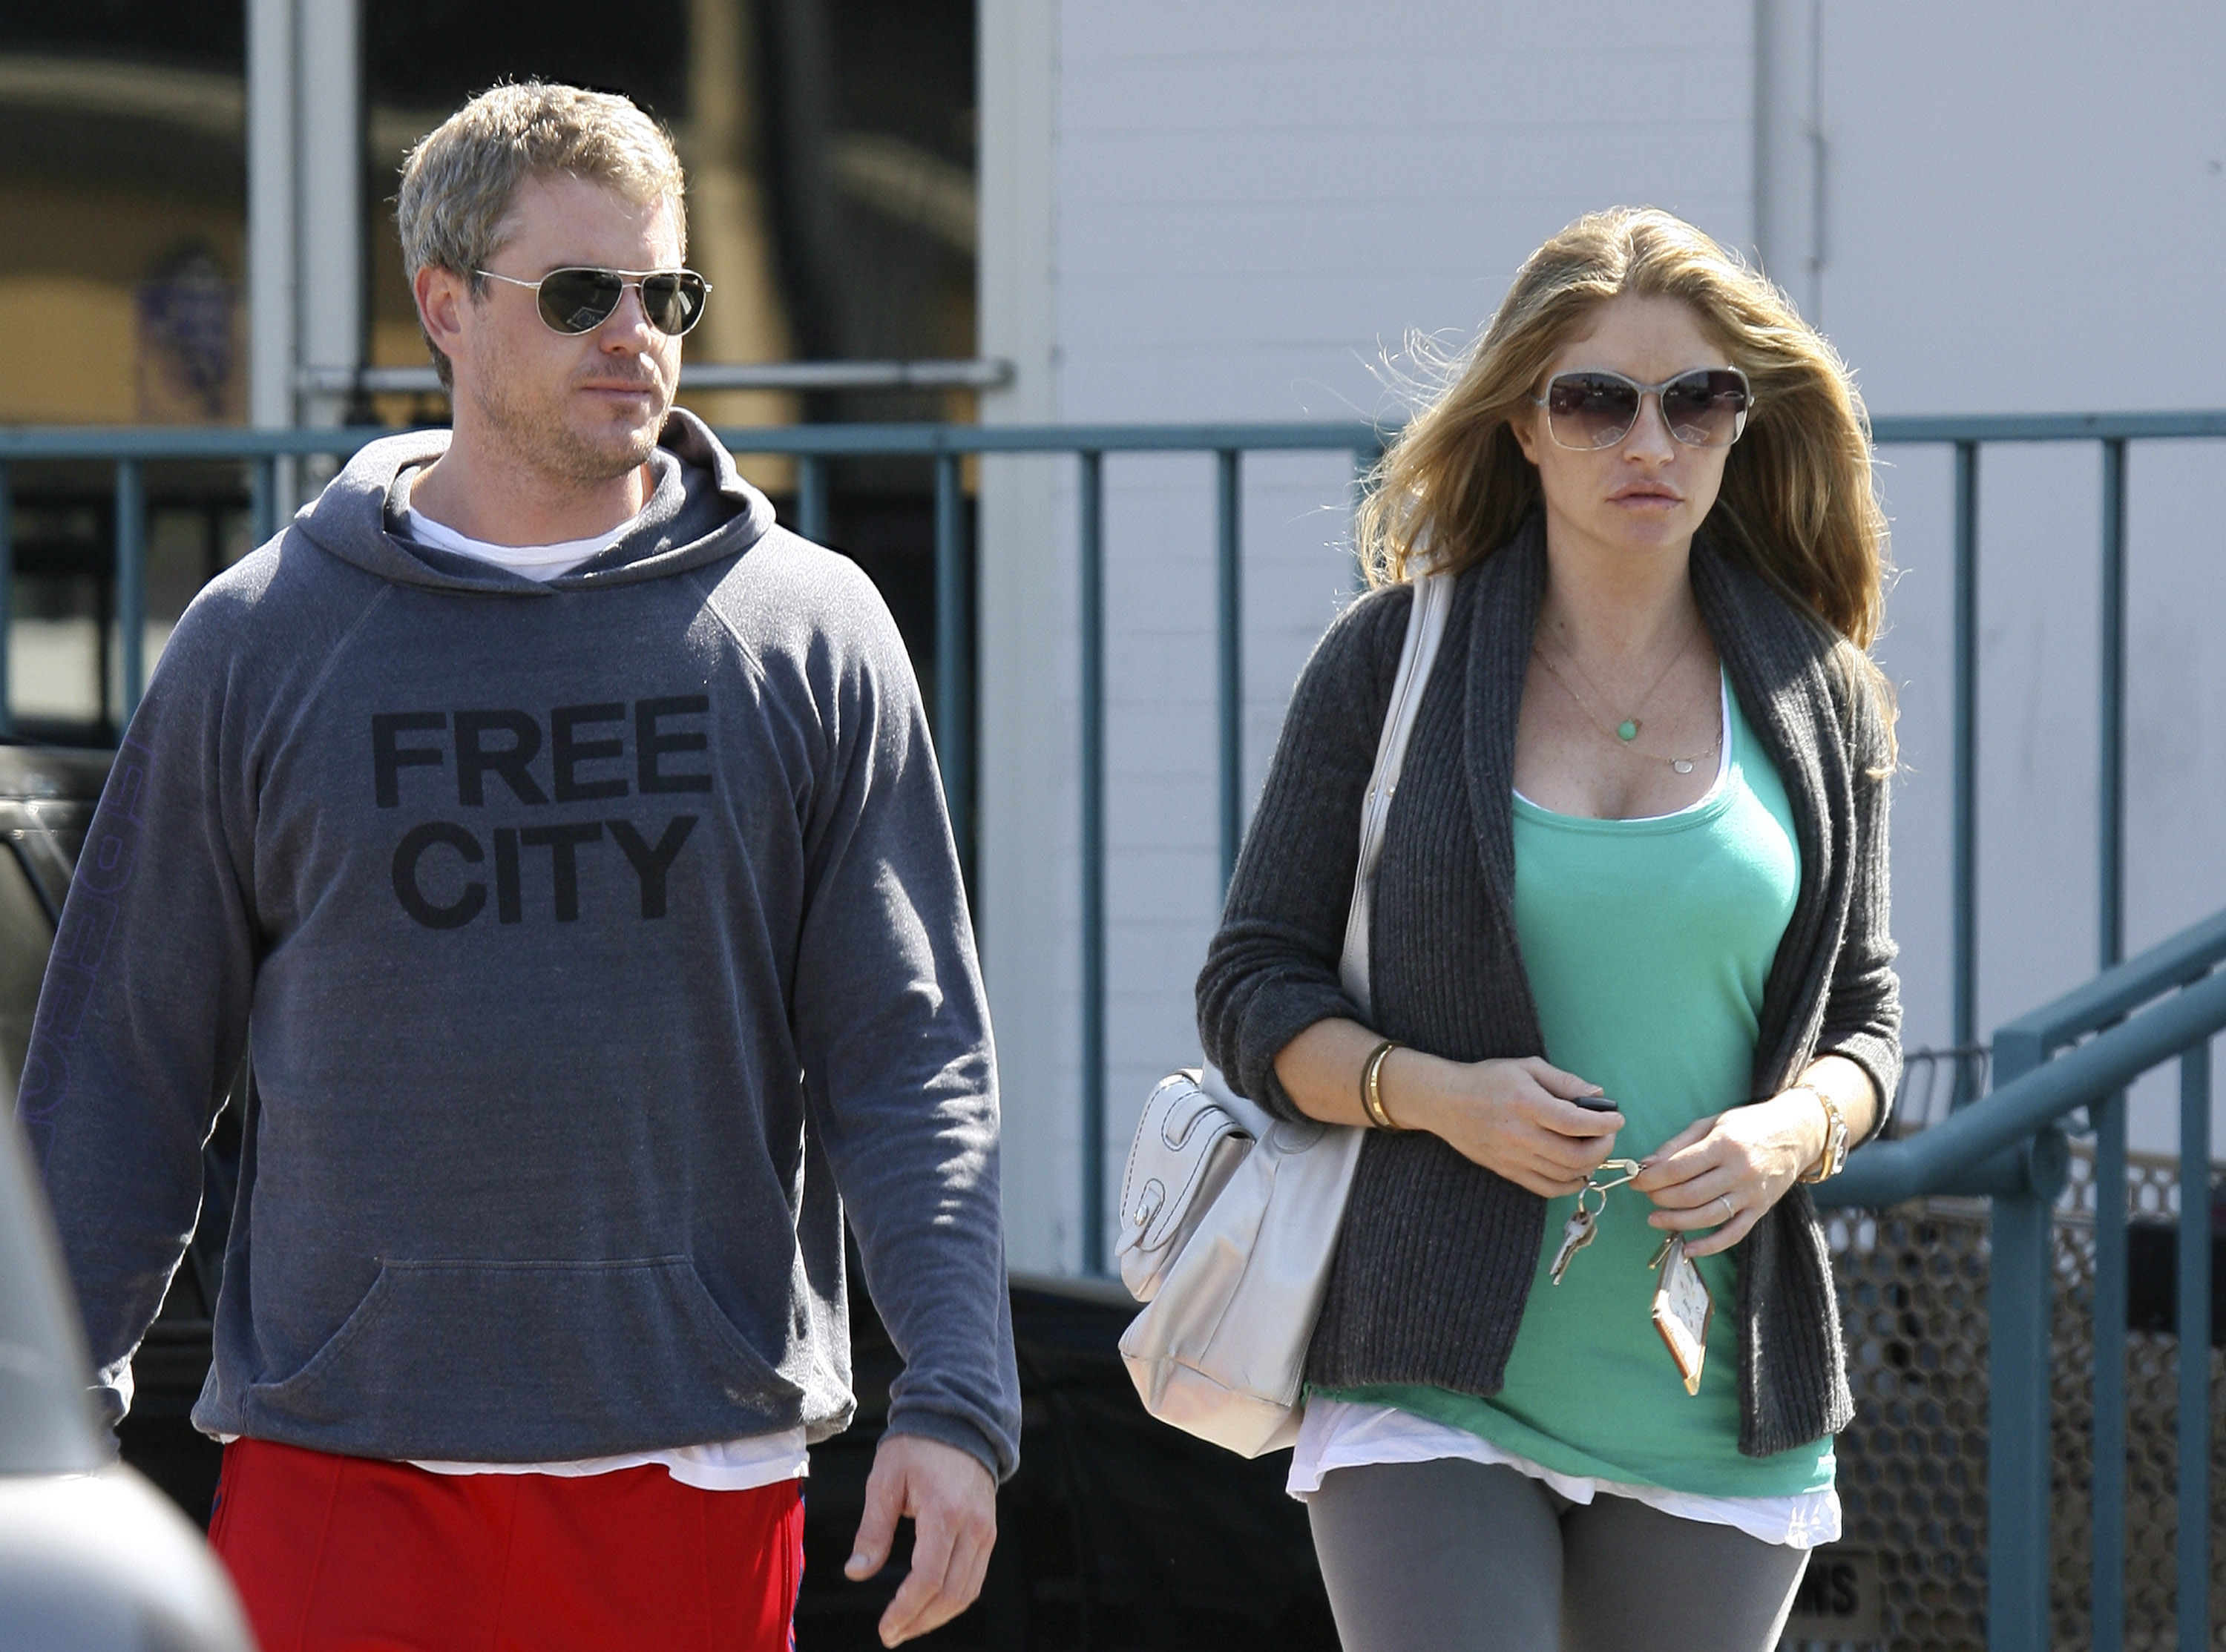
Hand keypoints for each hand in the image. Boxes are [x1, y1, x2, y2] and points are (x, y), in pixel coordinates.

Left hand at [846, 1433, 998, 1645]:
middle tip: (891, 1634)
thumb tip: (857, 1574)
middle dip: (919, 1622)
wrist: (959, 1419)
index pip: (928, 1578)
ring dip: (937, 1617)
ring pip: (967, 1592)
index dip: (905, 1610)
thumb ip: (873, 1530)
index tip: (885, 1627)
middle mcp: (972, 1526)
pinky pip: (975, 1578)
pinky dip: (953, 1600)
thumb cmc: (918, 1446)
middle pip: (951, 1593)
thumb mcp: (885, 1480)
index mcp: (944, 1512)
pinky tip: (929, 1606)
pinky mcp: (989, 1532)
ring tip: (907, 1626)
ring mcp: (985, 1530)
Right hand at [1390, 1052, 1623, 1197]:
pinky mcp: (1507, 1171)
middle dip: (1601, 1148)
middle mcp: (1520, 1135)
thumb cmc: (1488, 1079)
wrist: (1445, 1101)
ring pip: (1564, 1175)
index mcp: (1526, 1104)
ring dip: (1589, 1166)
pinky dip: (1569, 1184)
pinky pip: (1546, 1188)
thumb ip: (1565, 1082)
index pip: (1575, 1123)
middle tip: (1607, 1136)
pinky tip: (1578, 1172)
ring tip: (1593, 1150)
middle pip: (1574, 1155)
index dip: (1604, 1124)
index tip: (1617, 1119)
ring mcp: (1513, 1157)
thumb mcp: (1527, 1067)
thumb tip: (1599, 1096)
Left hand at [1630, 1093, 1828, 1258]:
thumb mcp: (1712, 1123)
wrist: (1797, 1134)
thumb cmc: (1749, 1125)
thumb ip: (1678, 1144)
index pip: (1678, 1168)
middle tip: (1644, 1195)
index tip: (1636, 1179)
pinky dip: (1709, 1246)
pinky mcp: (1760, 1210)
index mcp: (1725, 1144)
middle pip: (1690, 1194)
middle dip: (1659, 1198)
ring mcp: (1752, 1194)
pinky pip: (1733, 1234)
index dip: (1652, 1177)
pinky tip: (1688, 1248)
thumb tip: (1648, 1164)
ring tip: (1654, 1219)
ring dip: (1676, 1221)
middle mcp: (1740, 1171)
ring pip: (1707, 1217)